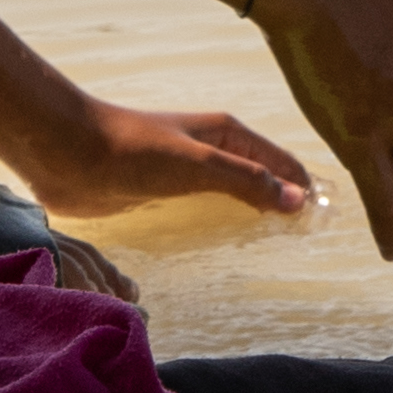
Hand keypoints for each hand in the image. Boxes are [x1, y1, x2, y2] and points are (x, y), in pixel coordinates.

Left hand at [5, 97, 318, 227]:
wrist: (67, 152)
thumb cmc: (132, 151)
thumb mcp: (198, 164)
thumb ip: (247, 181)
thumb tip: (298, 201)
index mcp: (230, 134)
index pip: (285, 163)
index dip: (306, 190)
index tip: (325, 226)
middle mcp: (215, 151)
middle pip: (264, 180)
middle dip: (285, 207)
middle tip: (306, 249)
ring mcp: (190, 174)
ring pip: (235, 199)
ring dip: (253, 221)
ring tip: (273, 257)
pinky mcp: (163, 195)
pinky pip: (203, 215)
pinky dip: (219, 231)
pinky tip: (223, 255)